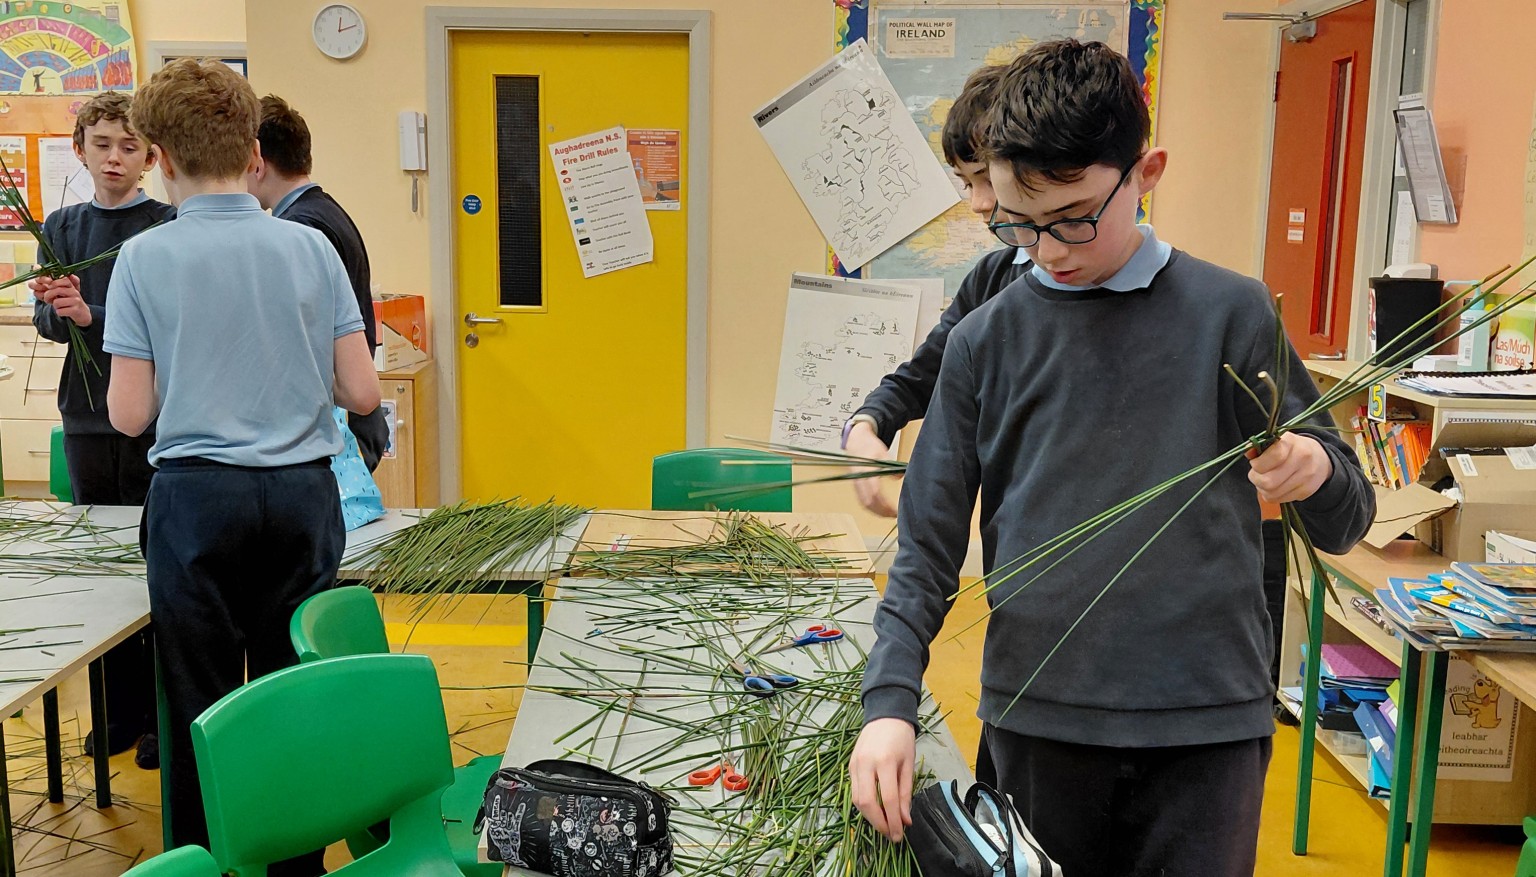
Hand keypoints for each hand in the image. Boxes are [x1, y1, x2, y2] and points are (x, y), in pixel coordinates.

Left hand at [41, 275, 89, 326]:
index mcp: (69, 284)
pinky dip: (59, 313)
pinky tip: (64, 311)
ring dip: (55, 306)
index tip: (47, 288)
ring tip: (59, 306)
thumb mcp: (61, 291)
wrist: (82, 313)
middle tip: (48, 300)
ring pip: (56, 302)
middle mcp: (73, 291)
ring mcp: (75, 300)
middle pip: (55, 290)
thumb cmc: (68, 301)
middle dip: (48, 297)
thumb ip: (49, 286)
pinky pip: (60, 311)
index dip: (49, 284)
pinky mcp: (75, 310)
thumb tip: (30, 284)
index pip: (57, 280)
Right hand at [845, 420, 898, 517]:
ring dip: (876, 511)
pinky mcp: (856, 485)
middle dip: (881, 512)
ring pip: (864, 503)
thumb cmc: (869, 446)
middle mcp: (859, 479)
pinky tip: (879, 509)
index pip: (875, 493)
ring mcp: (856, 483)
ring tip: (888, 514)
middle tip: (894, 515)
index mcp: (866, 470)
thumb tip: (900, 476)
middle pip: (868, 502)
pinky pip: (861, 500)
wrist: (856, 441)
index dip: (885, 505)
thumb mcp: (883, 452)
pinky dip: (870, 507)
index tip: (895, 510)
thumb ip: (891, 466)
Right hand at [849, 717, 915, 841]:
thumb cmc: (901, 739)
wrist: (885, 715)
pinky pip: (854, 791)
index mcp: (884, 761)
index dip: (893, 821)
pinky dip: (864, 805)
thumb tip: (905, 820)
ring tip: (884, 825)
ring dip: (870, 817)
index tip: (900, 835)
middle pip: (867, 802)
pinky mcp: (849, 766)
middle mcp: (865, 764)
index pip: (888, 799)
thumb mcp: (909, 764)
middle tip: (891, 835)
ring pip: (856, 799)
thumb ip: (906, 793)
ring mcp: (854, 765)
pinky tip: (875, 811)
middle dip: (879, 823)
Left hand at [1248, 432, 1331, 503]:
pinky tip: (1276, 486)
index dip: (1258, 463)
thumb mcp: (1277, 441)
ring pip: (1272, 493)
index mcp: (1292, 442)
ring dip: (1262, 488)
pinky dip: (1272, 494)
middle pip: (1268, 481)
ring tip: (1266, 479)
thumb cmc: (1291, 449)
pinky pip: (1279, 499)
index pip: (1274, 456)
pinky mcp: (1306, 491)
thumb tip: (1248, 451)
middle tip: (1257, 474)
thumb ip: (1260, 446)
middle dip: (1256, 479)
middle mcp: (1302, 459)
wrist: (1319, 459)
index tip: (1255, 463)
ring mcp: (1306, 477)